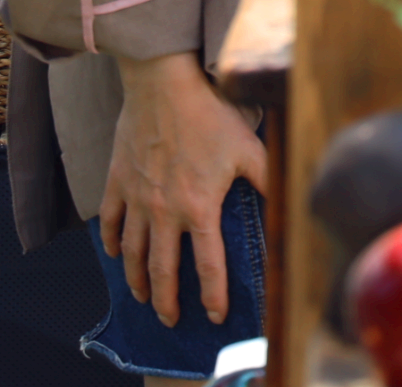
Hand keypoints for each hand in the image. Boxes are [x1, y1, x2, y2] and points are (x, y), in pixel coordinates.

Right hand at [102, 51, 268, 328]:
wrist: (163, 83)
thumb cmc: (210, 113)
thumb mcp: (249, 147)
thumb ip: (268, 179)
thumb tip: (292, 201)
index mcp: (199, 207)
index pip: (208, 265)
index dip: (212, 295)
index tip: (214, 315)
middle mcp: (164, 211)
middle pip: (162, 271)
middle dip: (166, 301)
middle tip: (171, 319)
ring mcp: (137, 198)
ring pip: (132, 253)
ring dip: (137, 280)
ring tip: (143, 296)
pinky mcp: (117, 182)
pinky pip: (109, 221)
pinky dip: (110, 242)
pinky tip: (115, 253)